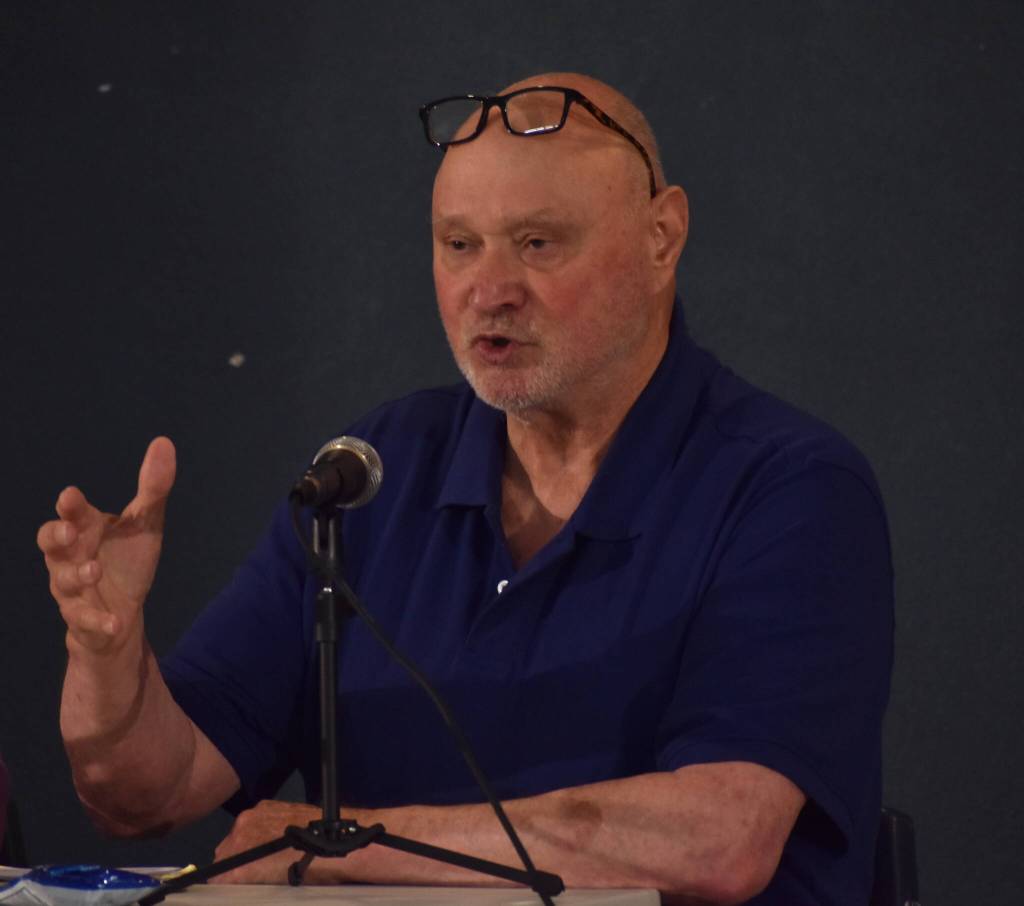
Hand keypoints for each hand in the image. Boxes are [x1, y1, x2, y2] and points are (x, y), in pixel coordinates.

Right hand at [37, 437, 175, 653]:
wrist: (124, 611)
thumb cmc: (127, 560)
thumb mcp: (146, 524)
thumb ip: (153, 488)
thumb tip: (163, 442)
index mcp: (85, 530)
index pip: (71, 513)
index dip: (69, 506)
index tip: (72, 496)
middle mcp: (70, 558)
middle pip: (50, 544)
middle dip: (56, 536)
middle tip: (70, 530)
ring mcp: (73, 590)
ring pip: (63, 583)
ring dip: (78, 576)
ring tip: (95, 570)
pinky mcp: (84, 620)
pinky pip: (84, 622)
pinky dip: (98, 621)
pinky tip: (115, 621)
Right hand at [212, 800, 322, 883]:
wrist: (335, 842)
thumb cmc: (309, 871)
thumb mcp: (272, 886)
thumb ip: (247, 881)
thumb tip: (234, 880)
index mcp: (238, 862)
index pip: (217, 876)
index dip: (225, 882)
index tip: (231, 885)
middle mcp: (239, 834)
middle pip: (223, 854)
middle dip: (233, 863)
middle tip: (252, 872)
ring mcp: (252, 816)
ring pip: (235, 836)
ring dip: (244, 845)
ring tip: (265, 854)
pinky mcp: (265, 806)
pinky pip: (250, 821)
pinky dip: (256, 829)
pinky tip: (273, 838)